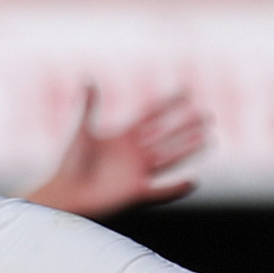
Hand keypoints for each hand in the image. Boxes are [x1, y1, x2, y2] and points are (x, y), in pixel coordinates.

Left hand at [29, 84, 210, 219]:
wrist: (65, 193)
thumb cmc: (71, 164)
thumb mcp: (82, 131)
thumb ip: (88, 106)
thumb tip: (89, 79)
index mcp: (125, 137)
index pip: (152, 115)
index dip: (169, 103)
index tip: (187, 90)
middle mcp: (136, 154)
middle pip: (168, 137)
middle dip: (187, 127)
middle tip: (207, 115)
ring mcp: (138, 172)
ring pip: (170, 158)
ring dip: (188, 149)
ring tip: (208, 139)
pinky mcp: (136, 192)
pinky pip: (160, 191)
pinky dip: (175, 188)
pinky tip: (192, 181)